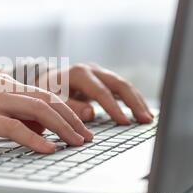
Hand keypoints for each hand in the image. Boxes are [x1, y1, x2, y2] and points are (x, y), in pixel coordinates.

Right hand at [0, 74, 92, 152]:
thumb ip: (14, 117)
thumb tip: (40, 131)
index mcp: (5, 84)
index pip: (45, 95)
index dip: (67, 110)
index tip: (82, 126)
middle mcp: (1, 87)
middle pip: (47, 100)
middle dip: (72, 119)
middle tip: (87, 136)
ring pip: (37, 110)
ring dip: (61, 128)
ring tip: (77, 143)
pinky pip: (14, 127)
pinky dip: (34, 139)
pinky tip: (48, 149)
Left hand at [38, 63, 152, 123]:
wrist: (45, 80)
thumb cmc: (47, 91)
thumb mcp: (52, 98)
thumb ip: (70, 106)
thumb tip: (90, 114)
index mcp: (79, 73)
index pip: (101, 91)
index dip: (113, 108)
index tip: (125, 122)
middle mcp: (92, 70)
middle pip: (119, 84)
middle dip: (134, 102)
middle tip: (146, 120)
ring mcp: (99, 73)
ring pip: (123, 85)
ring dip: (137, 101)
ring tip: (148, 118)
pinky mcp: (103, 80)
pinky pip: (121, 89)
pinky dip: (132, 100)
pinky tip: (141, 112)